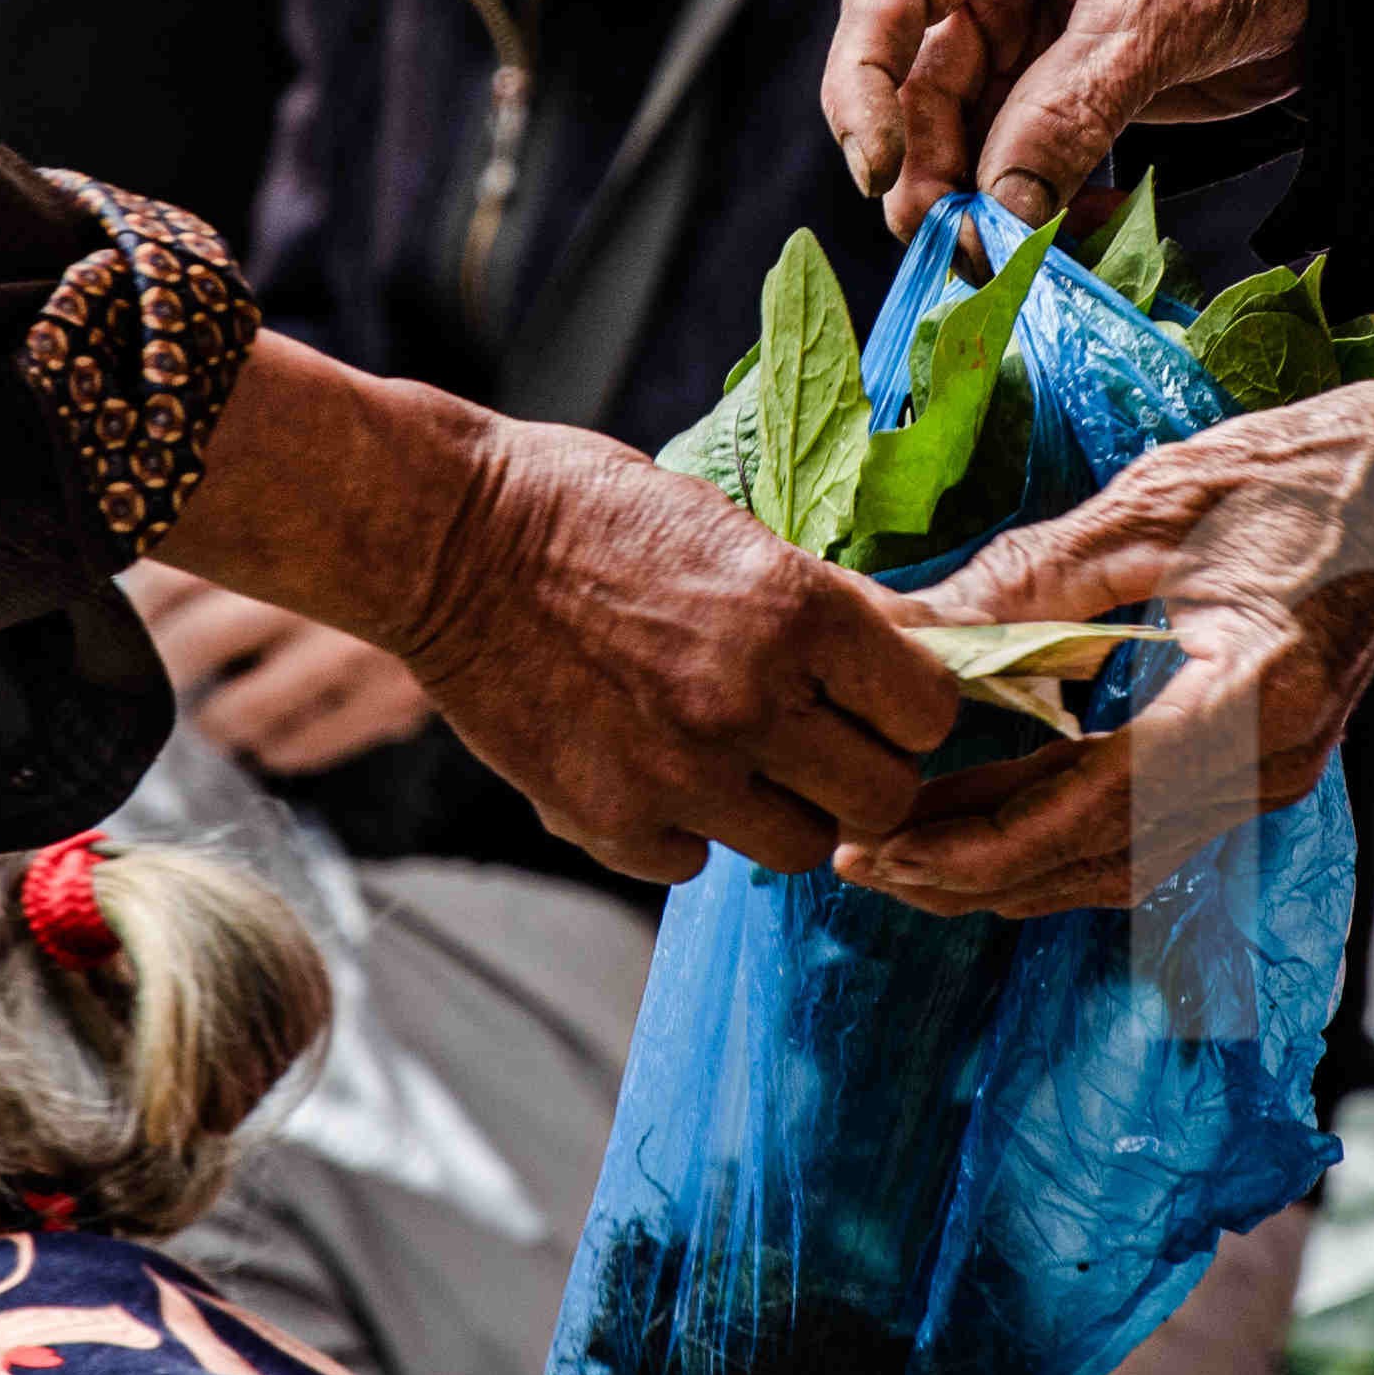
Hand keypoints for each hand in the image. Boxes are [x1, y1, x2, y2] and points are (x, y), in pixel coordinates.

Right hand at [155, 339, 951, 879]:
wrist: (444, 541)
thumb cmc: (585, 511)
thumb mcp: (728, 525)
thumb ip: (823, 600)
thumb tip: (916, 647)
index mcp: (796, 610)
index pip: (929, 712)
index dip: (907, 711)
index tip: (875, 703)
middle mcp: (752, 700)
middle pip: (882, 799)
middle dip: (858, 774)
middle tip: (816, 744)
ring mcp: (681, 772)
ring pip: (799, 847)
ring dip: (777, 810)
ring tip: (729, 757)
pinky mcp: (610, 820)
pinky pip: (693, 863)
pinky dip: (683, 830)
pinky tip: (648, 768)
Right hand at [822, 0, 1313, 241]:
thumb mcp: (1165, 15)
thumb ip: (1074, 108)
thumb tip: (999, 209)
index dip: (866, 79)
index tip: (880, 172)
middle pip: (915, 65)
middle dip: (926, 162)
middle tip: (949, 247)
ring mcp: (1017, 8)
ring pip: (957, 117)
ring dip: (970, 195)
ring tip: (996, 259)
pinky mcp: (1049, 66)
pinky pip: (1010, 142)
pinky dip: (1028, 196)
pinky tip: (1061, 234)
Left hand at [832, 365, 1373, 920]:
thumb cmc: (1309, 470)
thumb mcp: (1156, 505)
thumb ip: (1031, 578)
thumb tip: (914, 630)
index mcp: (1247, 704)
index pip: (1091, 810)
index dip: (978, 844)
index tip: (882, 850)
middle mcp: (1265, 767)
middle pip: (1097, 862)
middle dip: (973, 874)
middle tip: (862, 862)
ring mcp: (1271, 777)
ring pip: (1120, 863)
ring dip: (1013, 868)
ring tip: (908, 856)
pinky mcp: (1261, 764)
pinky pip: (1148, 830)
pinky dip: (1062, 836)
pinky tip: (994, 817)